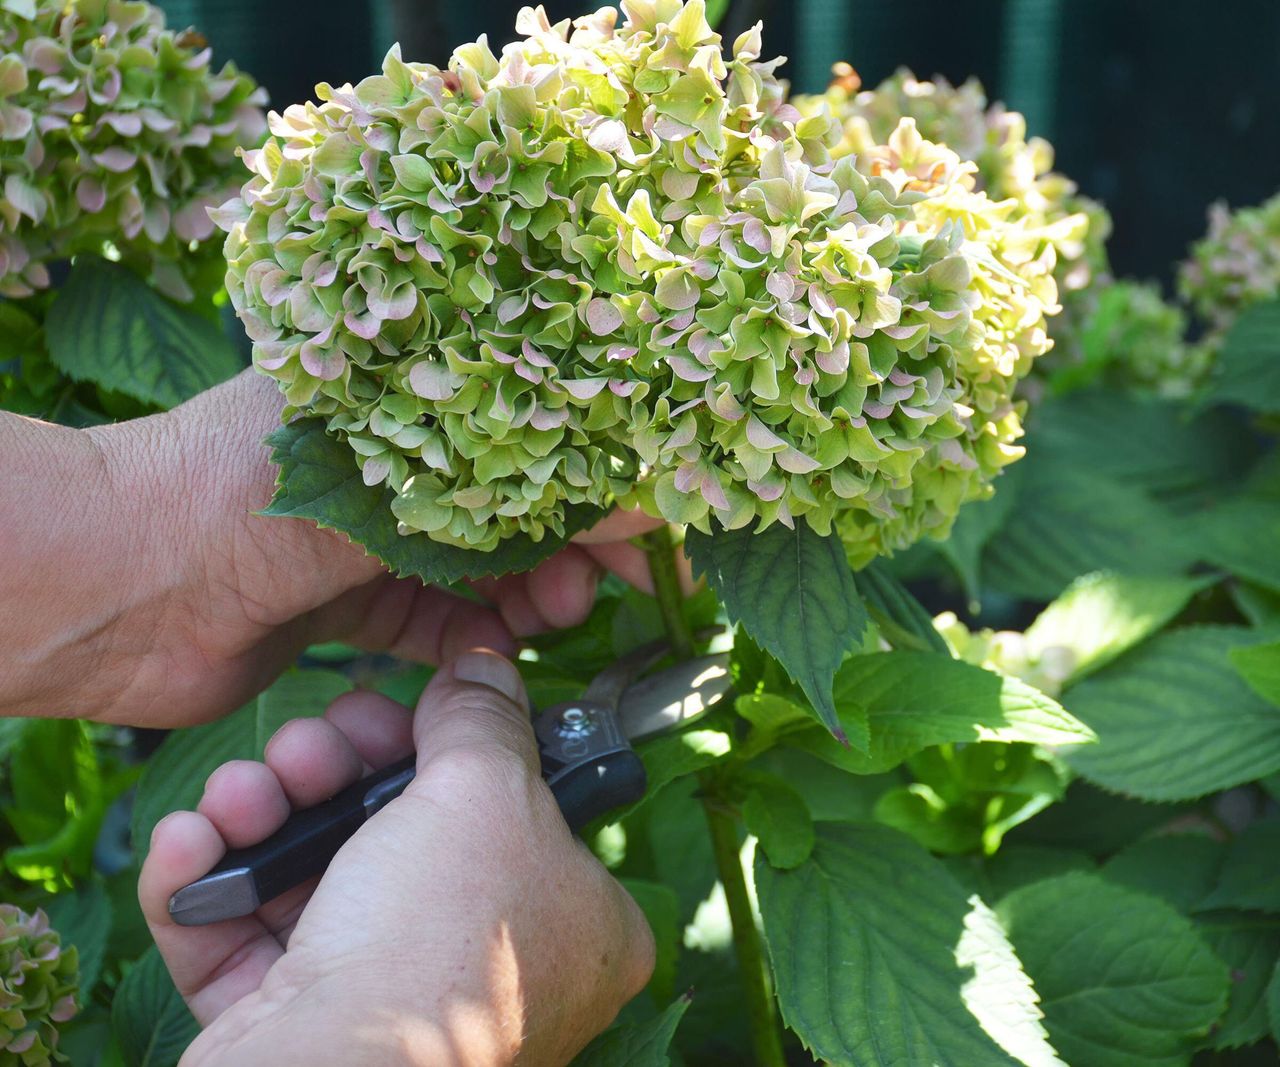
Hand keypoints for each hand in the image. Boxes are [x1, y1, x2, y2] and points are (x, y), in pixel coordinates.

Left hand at [1, 370, 670, 726]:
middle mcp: (385, 463)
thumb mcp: (390, 479)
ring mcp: (365, 538)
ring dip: (530, 592)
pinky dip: (473, 640)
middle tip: (611, 578)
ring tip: (559, 610)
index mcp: (392, 394)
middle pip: (511, 501)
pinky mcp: (345, 608)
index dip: (596, 471)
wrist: (109, 587)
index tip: (652, 518)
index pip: (526, 424)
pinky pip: (432, 625)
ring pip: (480, 568)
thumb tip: (640, 499)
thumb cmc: (240, 494)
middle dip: (572, 541)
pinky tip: (504, 647)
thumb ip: (514, 495)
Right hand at [139, 650, 654, 1066]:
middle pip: (406, 830)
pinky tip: (190, 841)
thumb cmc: (441, 938)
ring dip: (266, 813)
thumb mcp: (487, 791)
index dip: (462, 751)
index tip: (416, 706)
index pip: (526, 810)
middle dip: (339, 768)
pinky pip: (248, 941)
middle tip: (312, 740)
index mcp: (574, 923)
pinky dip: (210, 884)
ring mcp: (391, 1003)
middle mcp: (490, 968)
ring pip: (318, 874)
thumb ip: (484, 719)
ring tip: (245, 793)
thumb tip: (485, 668)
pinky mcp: (299, 1032)